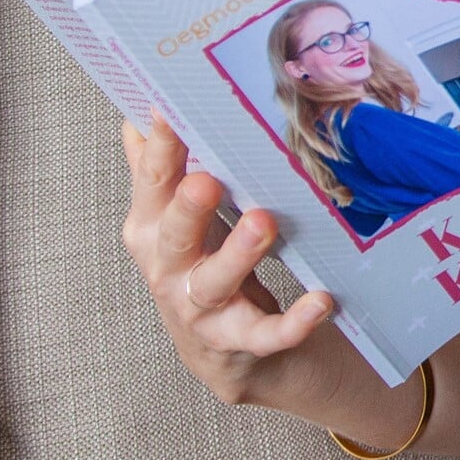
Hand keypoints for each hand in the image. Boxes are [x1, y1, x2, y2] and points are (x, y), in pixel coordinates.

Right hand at [120, 115, 339, 407]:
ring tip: (263, 224)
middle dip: (187, 208)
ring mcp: (201, 309)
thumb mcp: (172, 217)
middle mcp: (168, 269)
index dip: (161, 147)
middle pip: (173, 236)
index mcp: (150, 229)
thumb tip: (139, 113)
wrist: (221, 352)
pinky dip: (293, 322)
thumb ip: (156, 168)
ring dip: (238, 254)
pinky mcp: (239, 340)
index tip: (169, 108)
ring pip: (214, 282)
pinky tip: (321, 302)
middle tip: (206, 181)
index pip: (153, 182)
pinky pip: (266, 333)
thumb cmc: (197, 266)